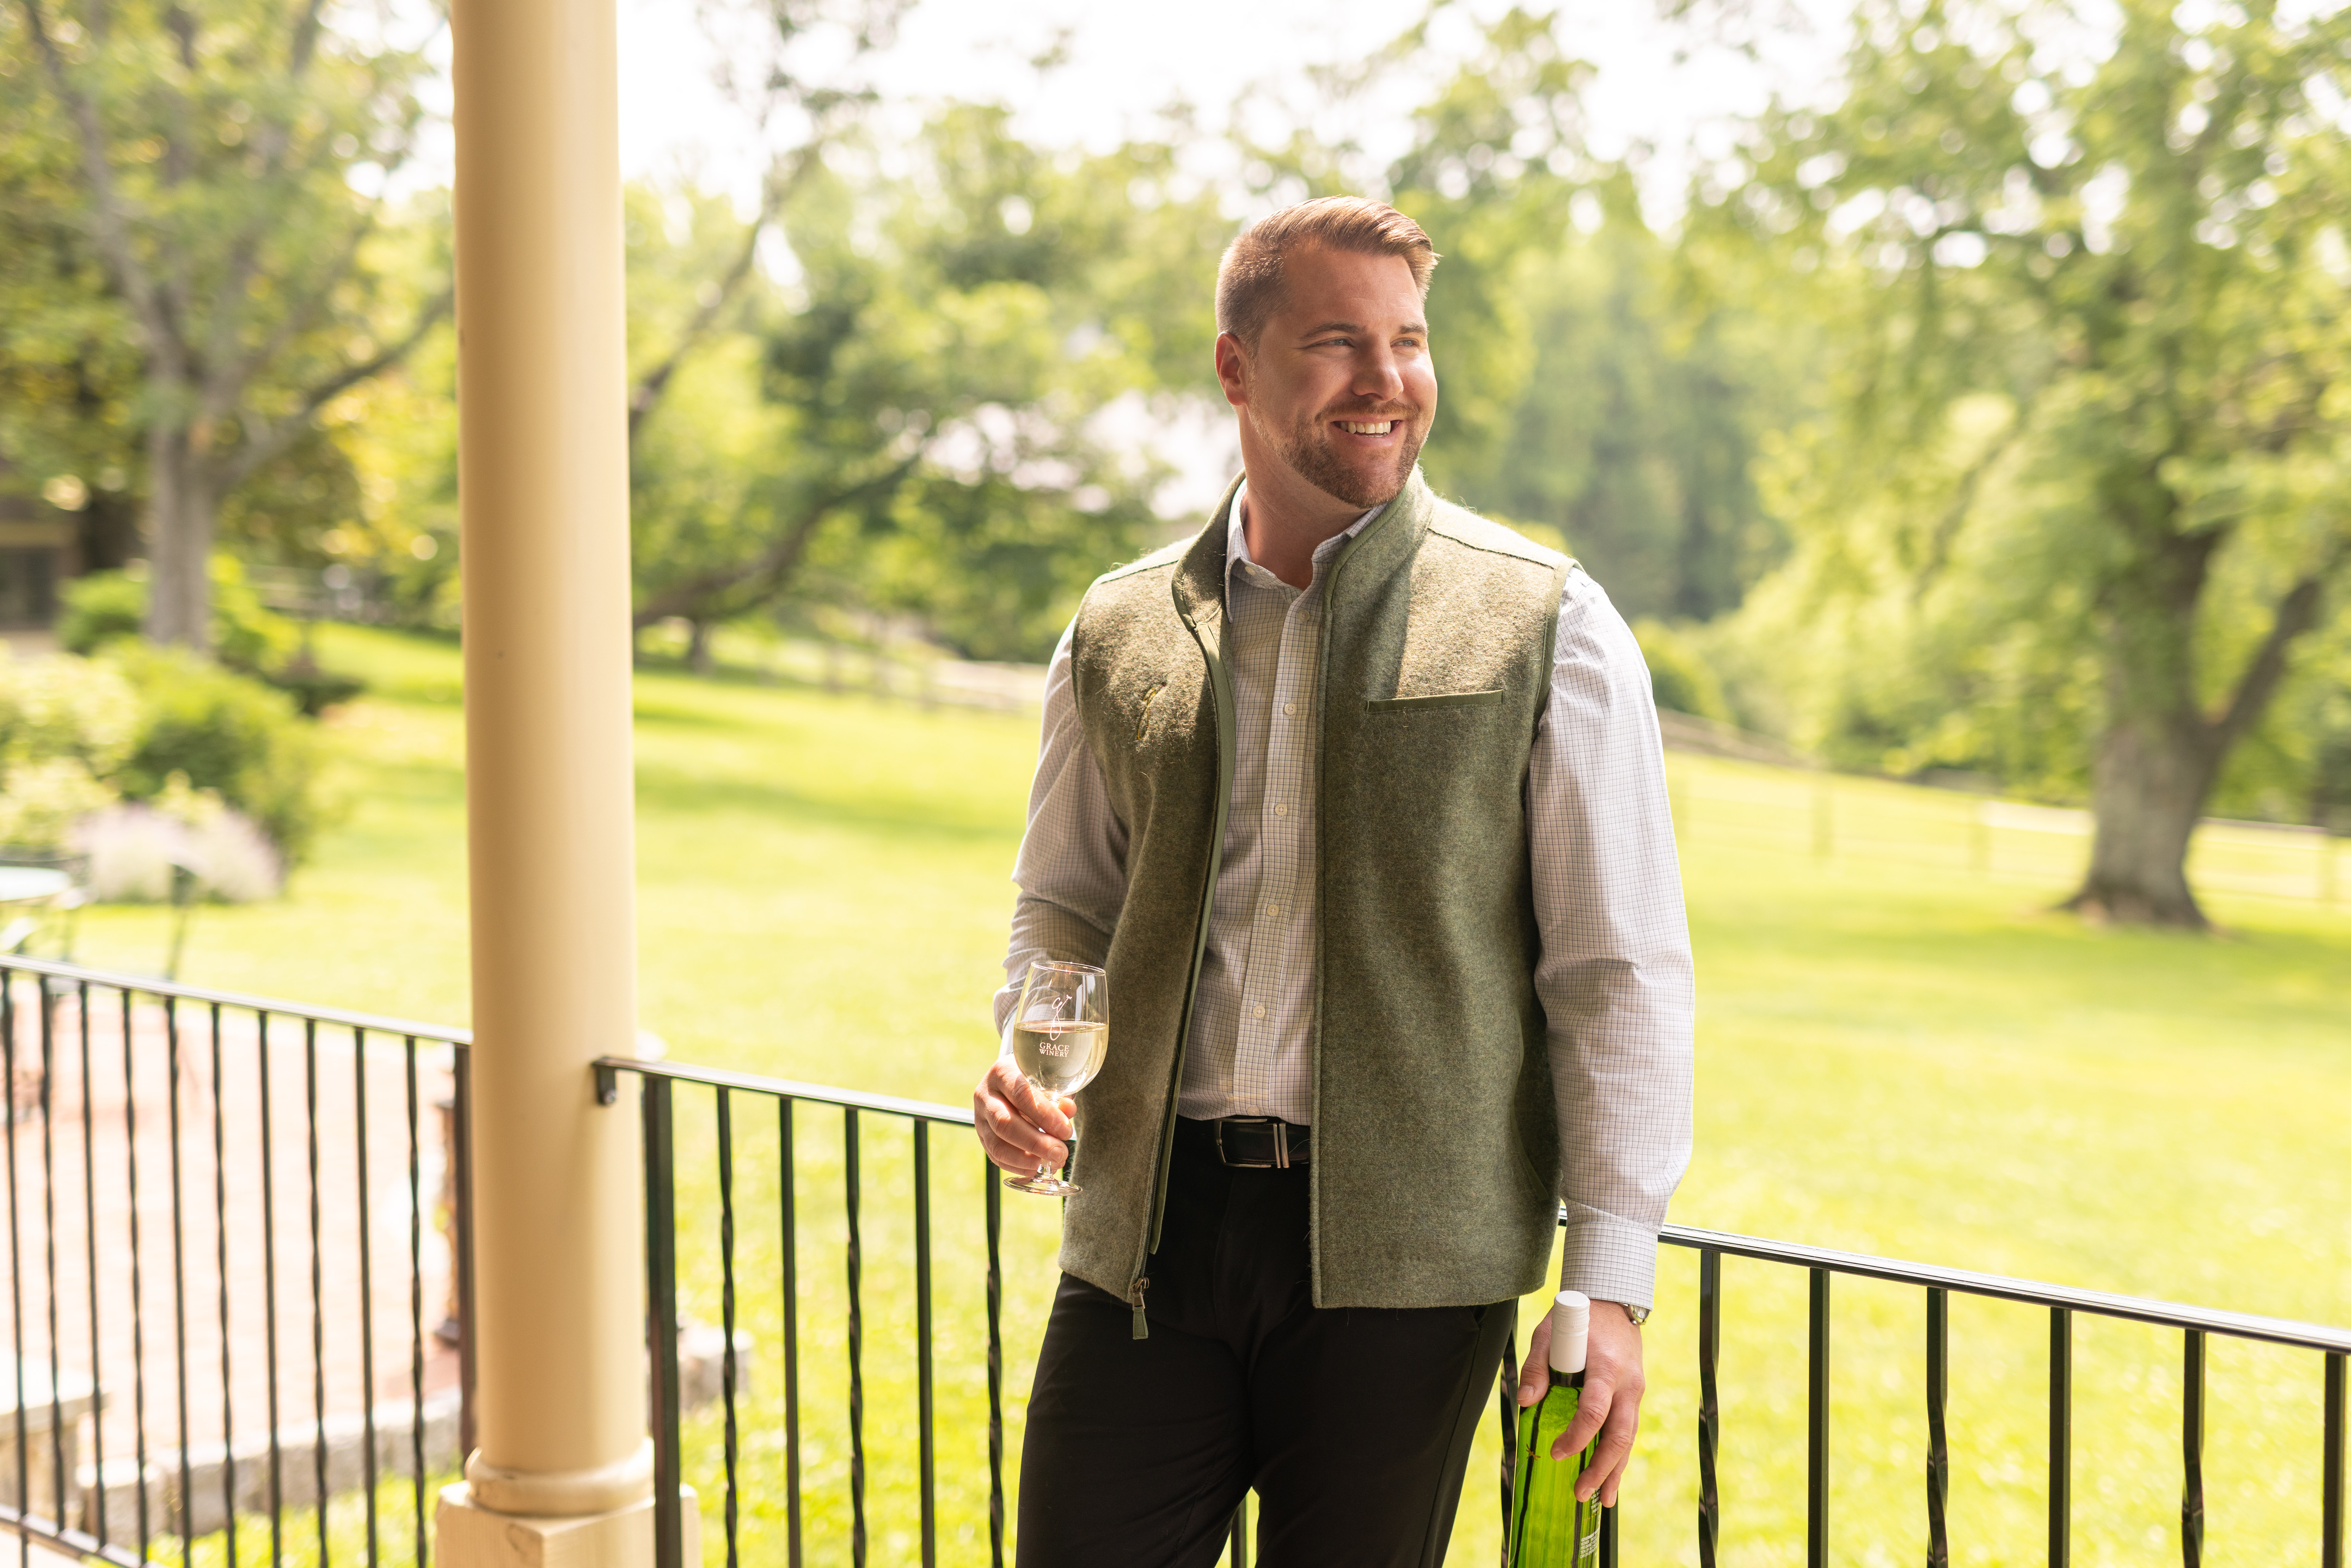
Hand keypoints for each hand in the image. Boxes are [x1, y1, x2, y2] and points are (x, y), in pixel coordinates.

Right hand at [973, 1058, 1074, 1175]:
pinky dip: (1016, 1166)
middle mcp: (985, 1094)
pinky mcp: (981, 1136)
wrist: (1012, 1081)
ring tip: (1049, 1163)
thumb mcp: (1048, 1081)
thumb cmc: (1034, 1080)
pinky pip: (995, 1156)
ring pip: (996, 1144)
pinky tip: (1035, 1168)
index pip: (1021, 1095)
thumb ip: (1059, 1096)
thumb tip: (1068, 1110)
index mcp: (1002, 1072)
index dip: (1045, 1115)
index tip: (1065, 1130)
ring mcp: (979, 1117)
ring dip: (1025, 1159)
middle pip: (1005, 1123)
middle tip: (1059, 1152)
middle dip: (1035, 1142)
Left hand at [1515, 1299, 1645, 1505]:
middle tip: (1580, 1492)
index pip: (1595, 1410)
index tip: (1556, 1452)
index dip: (1576, 1436)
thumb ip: (1537, 1366)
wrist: (1613, 1305)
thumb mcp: (1550, 1333)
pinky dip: (1620, 1459)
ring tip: (1600, 1501)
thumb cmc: (1577, 1320)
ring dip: (1614, 1471)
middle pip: (1619, 1434)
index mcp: (1607, 1368)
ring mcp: (1635, 1393)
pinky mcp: (1634, 1398)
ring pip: (1629, 1439)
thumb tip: (1525, 1401)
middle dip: (1601, 1467)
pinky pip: (1629, 1433)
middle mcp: (1628, 1384)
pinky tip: (1610, 1481)